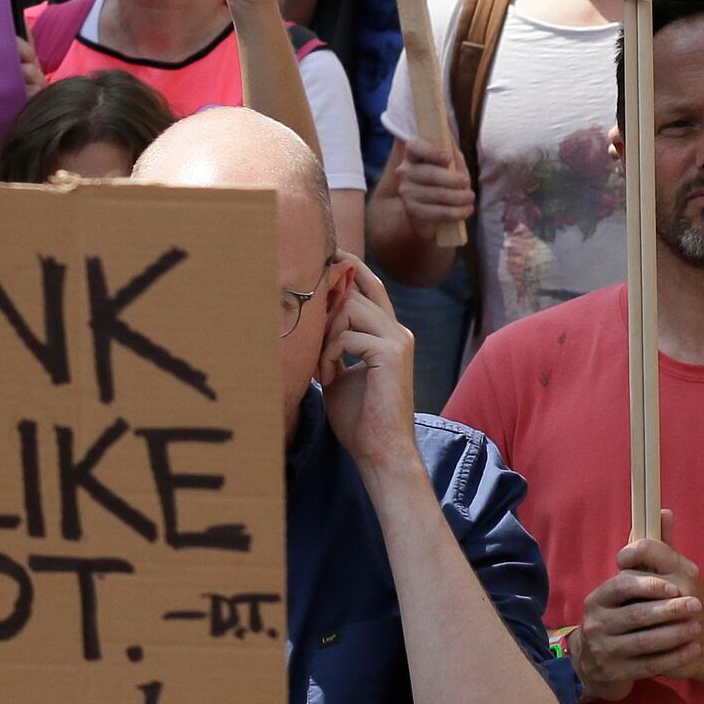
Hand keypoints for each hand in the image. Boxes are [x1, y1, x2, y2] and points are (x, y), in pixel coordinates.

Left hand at [316, 256, 417, 470]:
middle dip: (327, 299)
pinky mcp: (392, 352)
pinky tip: (327, 377)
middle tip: (306, 320)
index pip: (370, 287)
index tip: (327, 252)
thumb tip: (308, 326)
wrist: (381, 451)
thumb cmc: (360, 419)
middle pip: (358, 289)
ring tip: (320, 369)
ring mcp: (397, 339)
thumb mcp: (340, 374)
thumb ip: (333, 346)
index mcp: (388, 333)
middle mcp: (397, 329)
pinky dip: (329, 354)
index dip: (350, 266)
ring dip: (325, 336)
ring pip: (350, 309)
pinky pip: (348, 335)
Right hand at [382, 133, 473, 228]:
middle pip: (430, 174)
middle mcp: (404, 171)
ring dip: (459, 197)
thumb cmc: (444, 175)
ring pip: (437, 194)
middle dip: (454, 180)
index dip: (431, 151)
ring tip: (470, 197)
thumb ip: (450, 149)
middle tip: (467, 183)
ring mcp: (406, 192)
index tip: (448, 158)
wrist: (432, 203)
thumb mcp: (450, 160)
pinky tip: (466, 210)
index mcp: (412, 153)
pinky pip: (437, 212)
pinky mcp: (412, 211)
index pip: (415, 146)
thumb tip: (451, 136)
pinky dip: (455, 212)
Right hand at [573, 512, 703, 700]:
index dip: (648, 584)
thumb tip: (664, 513)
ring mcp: (605, 650)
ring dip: (674, 634)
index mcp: (599, 597)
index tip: (674, 585)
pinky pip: (649, 665)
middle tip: (696, 606)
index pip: (622, 584)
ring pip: (644, 642)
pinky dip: (673, 657)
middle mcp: (597, 623)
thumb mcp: (631, 586)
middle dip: (669, 610)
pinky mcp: (616, 673)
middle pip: (637, 614)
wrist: (602, 664)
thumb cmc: (625, 615)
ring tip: (697, 628)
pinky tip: (692, 650)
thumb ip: (649, 551)